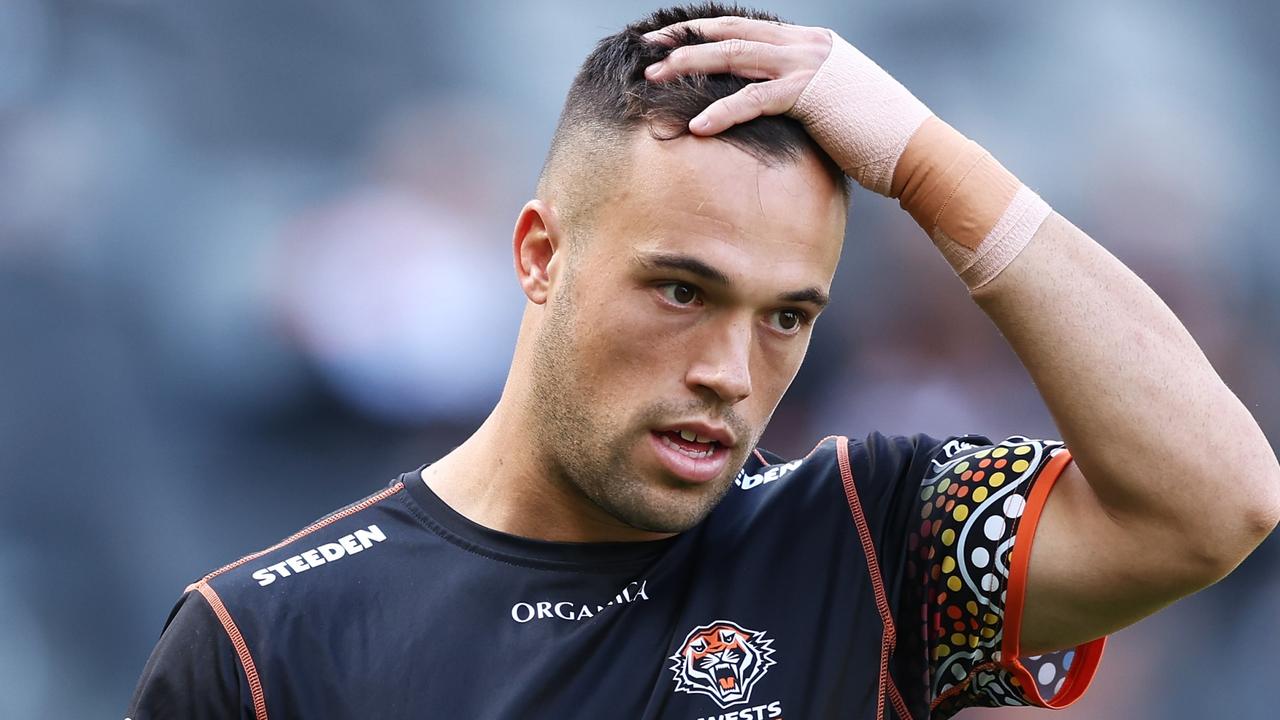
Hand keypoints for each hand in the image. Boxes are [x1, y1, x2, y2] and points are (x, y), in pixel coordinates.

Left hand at [644, 16, 932, 196]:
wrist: (914, 151)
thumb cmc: (872, 139)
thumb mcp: (828, 108)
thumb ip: (794, 98)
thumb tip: (760, 113)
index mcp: (809, 43)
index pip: (745, 30)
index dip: (703, 32)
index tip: (668, 41)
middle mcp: (807, 44)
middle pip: (731, 33)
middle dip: (684, 38)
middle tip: (646, 49)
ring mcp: (809, 64)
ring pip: (735, 56)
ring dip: (690, 65)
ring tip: (653, 77)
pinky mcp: (810, 94)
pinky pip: (754, 99)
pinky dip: (722, 112)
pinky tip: (696, 126)